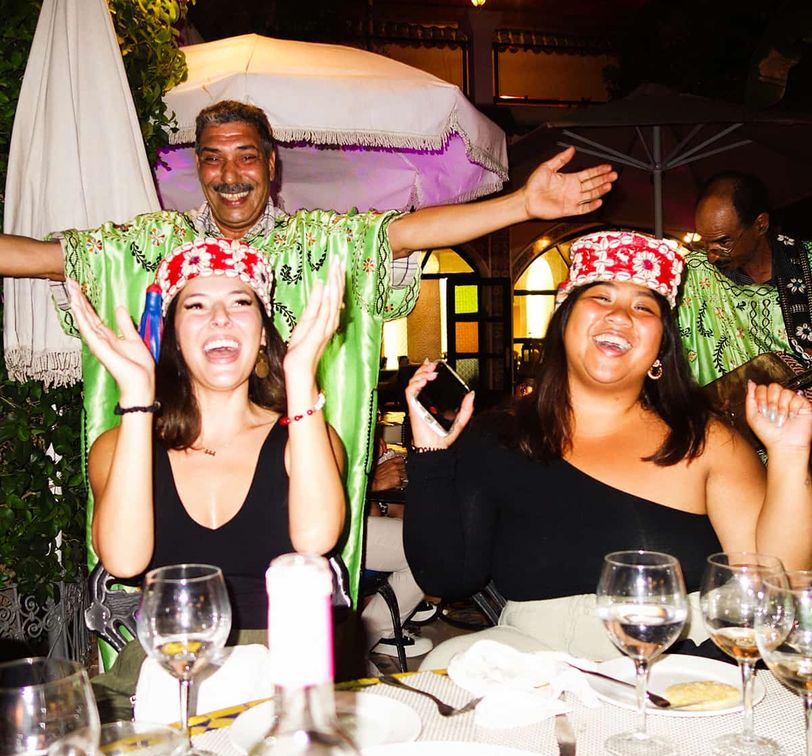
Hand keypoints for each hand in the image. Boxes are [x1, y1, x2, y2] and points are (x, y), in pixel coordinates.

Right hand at [66, 279, 154, 402]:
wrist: (141, 381)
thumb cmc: (139, 366)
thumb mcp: (134, 339)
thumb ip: (125, 324)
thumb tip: (120, 308)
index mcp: (109, 337)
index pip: (94, 316)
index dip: (88, 302)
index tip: (81, 288)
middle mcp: (100, 338)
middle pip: (86, 315)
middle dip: (79, 298)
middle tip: (71, 282)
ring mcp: (98, 343)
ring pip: (84, 319)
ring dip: (78, 304)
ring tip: (71, 289)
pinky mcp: (99, 347)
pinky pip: (88, 329)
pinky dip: (82, 318)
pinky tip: (76, 306)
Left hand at [284, 258, 345, 376]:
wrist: (299, 369)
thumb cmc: (301, 348)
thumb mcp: (305, 320)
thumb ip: (313, 303)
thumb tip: (319, 283)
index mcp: (327, 318)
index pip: (334, 295)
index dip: (336, 278)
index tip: (337, 261)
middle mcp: (330, 321)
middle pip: (336, 295)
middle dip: (337, 276)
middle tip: (338, 258)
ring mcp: (325, 327)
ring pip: (332, 302)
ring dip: (335, 284)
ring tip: (336, 268)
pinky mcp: (318, 334)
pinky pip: (325, 314)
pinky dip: (328, 301)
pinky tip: (328, 288)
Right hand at [371, 455, 406, 490]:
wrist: (373, 484)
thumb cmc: (374, 476)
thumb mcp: (380, 466)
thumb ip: (388, 464)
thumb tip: (392, 464)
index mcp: (390, 461)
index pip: (401, 459)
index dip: (401, 462)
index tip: (401, 465)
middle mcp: (394, 466)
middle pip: (404, 467)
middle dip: (402, 470)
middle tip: (399, 474)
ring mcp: (397, 473)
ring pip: (405, 474)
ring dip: (402, 477)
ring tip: (397, 480)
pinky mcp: (398, 480)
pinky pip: (403, 481)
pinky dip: (400, 483)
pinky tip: (396, 484)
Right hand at [405, 359, 474, 448]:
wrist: (436, 446)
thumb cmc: (444, 436)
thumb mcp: (460, 419)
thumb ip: (467, 408)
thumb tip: (471, 395)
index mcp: (432, 401)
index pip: (426, 381)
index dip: (428, 371)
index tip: (435, 365)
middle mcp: (423, 400)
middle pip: (418, 379)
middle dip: (424, 369)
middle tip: (432, 365)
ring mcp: (417, 403)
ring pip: (413, 383)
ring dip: (421, 374)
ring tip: (430, 372)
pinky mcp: (413, 407)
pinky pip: (410, 392)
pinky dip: (415, 384)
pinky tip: (424, 381)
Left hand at [523, 146, 616, 219]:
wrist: (526, 200)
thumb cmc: (534, 185)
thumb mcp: (547, 167)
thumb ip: (560, 159)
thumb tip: (571, 149)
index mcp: (569, 179)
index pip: (588, 174)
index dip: (598, 170)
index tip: (608, 167)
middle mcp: (572, 189)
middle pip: (593, 184)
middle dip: (604, 179)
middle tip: (614, 175)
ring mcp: (571, 199)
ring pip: (590, 195)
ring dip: (600, 190)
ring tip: (609, 185)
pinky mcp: (568, 209)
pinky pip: (583, 208)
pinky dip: (591, 205)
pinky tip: (599, 201)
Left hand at [745, 381, 811, 452]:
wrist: (783, 445)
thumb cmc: (768, 434)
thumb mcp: (752, 416)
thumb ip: (750, 399)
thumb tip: (751, 383)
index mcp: (767, 401)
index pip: (763, 388)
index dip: (761, 398)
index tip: (761, 410)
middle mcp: (779, 400)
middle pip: (774, 387)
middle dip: (770, 402)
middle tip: (770, 414)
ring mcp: (791, 402)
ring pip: (785, 392)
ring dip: (781, 408)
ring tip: (780, 419)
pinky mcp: (803, 405)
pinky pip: (797, 398)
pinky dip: (792, 409)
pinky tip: (791, 417)